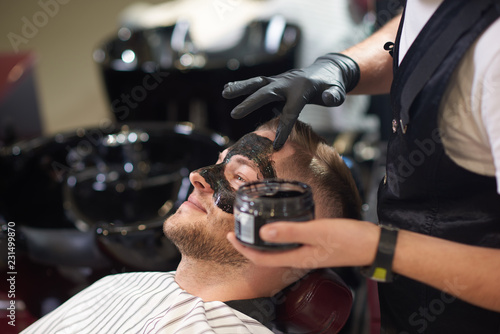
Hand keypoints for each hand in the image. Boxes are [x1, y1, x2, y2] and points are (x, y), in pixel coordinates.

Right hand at [222, 53, 359, 149]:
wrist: (326, 70)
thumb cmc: (332, 85)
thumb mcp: (337, 91)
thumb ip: (334, 95)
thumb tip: (329, 97)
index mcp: (302, 90)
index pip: (290, 112)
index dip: (284, 129)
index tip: (276, 145)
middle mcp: (287, 83)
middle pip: (267, 93)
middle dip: (251, 103)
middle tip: (235, 114)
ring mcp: (280, 80)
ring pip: (258, 83)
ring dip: (240, 88)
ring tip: (224, 93)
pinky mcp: (275, 81)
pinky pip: (257, 83)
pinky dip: (242, 85)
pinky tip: (227, 89)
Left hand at [227, 218, 378, 268]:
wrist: (374, 244)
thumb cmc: (350, 239)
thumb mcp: (318, 232)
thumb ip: (291, 231)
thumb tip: (263, 233)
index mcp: (298, 258)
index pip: (262, 259)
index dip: (243, 249)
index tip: (230, 236)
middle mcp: (300, 258)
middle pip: (266, 256)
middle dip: (248, 245)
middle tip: (236, 229)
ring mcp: (307, 253)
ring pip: (277, 250)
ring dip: (262, 240)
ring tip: (252, 226)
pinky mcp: (314, 245)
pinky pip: (289, 243)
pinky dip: (278, 235)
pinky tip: (279, 224)